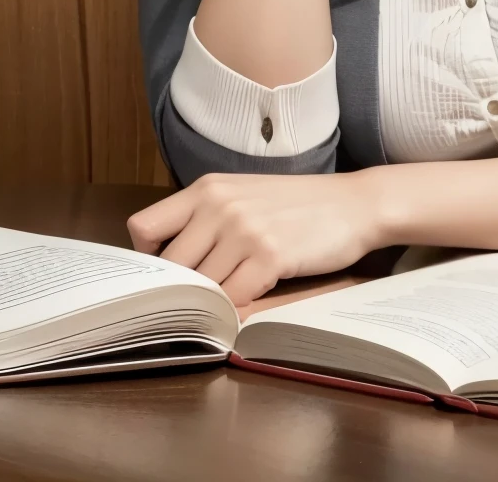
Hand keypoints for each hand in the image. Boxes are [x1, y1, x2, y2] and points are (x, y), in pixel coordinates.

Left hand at [127, 170, 384, 305]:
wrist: (354, 204)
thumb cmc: (296, 205)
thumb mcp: (242, 196)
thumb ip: (203, 220)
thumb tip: (165, 265)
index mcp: (207, 187)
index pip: (143, 228)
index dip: (149, 258)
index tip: (168, 272)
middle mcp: (219, 205)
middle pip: (170, 267)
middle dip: (183, 289)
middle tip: (202, 297)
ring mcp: (243, 230)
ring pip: (201, 288)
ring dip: (214, 301)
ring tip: (236, 293)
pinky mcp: (269, 256)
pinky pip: (233, 300)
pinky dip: (238, 309)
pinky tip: (254, 298)